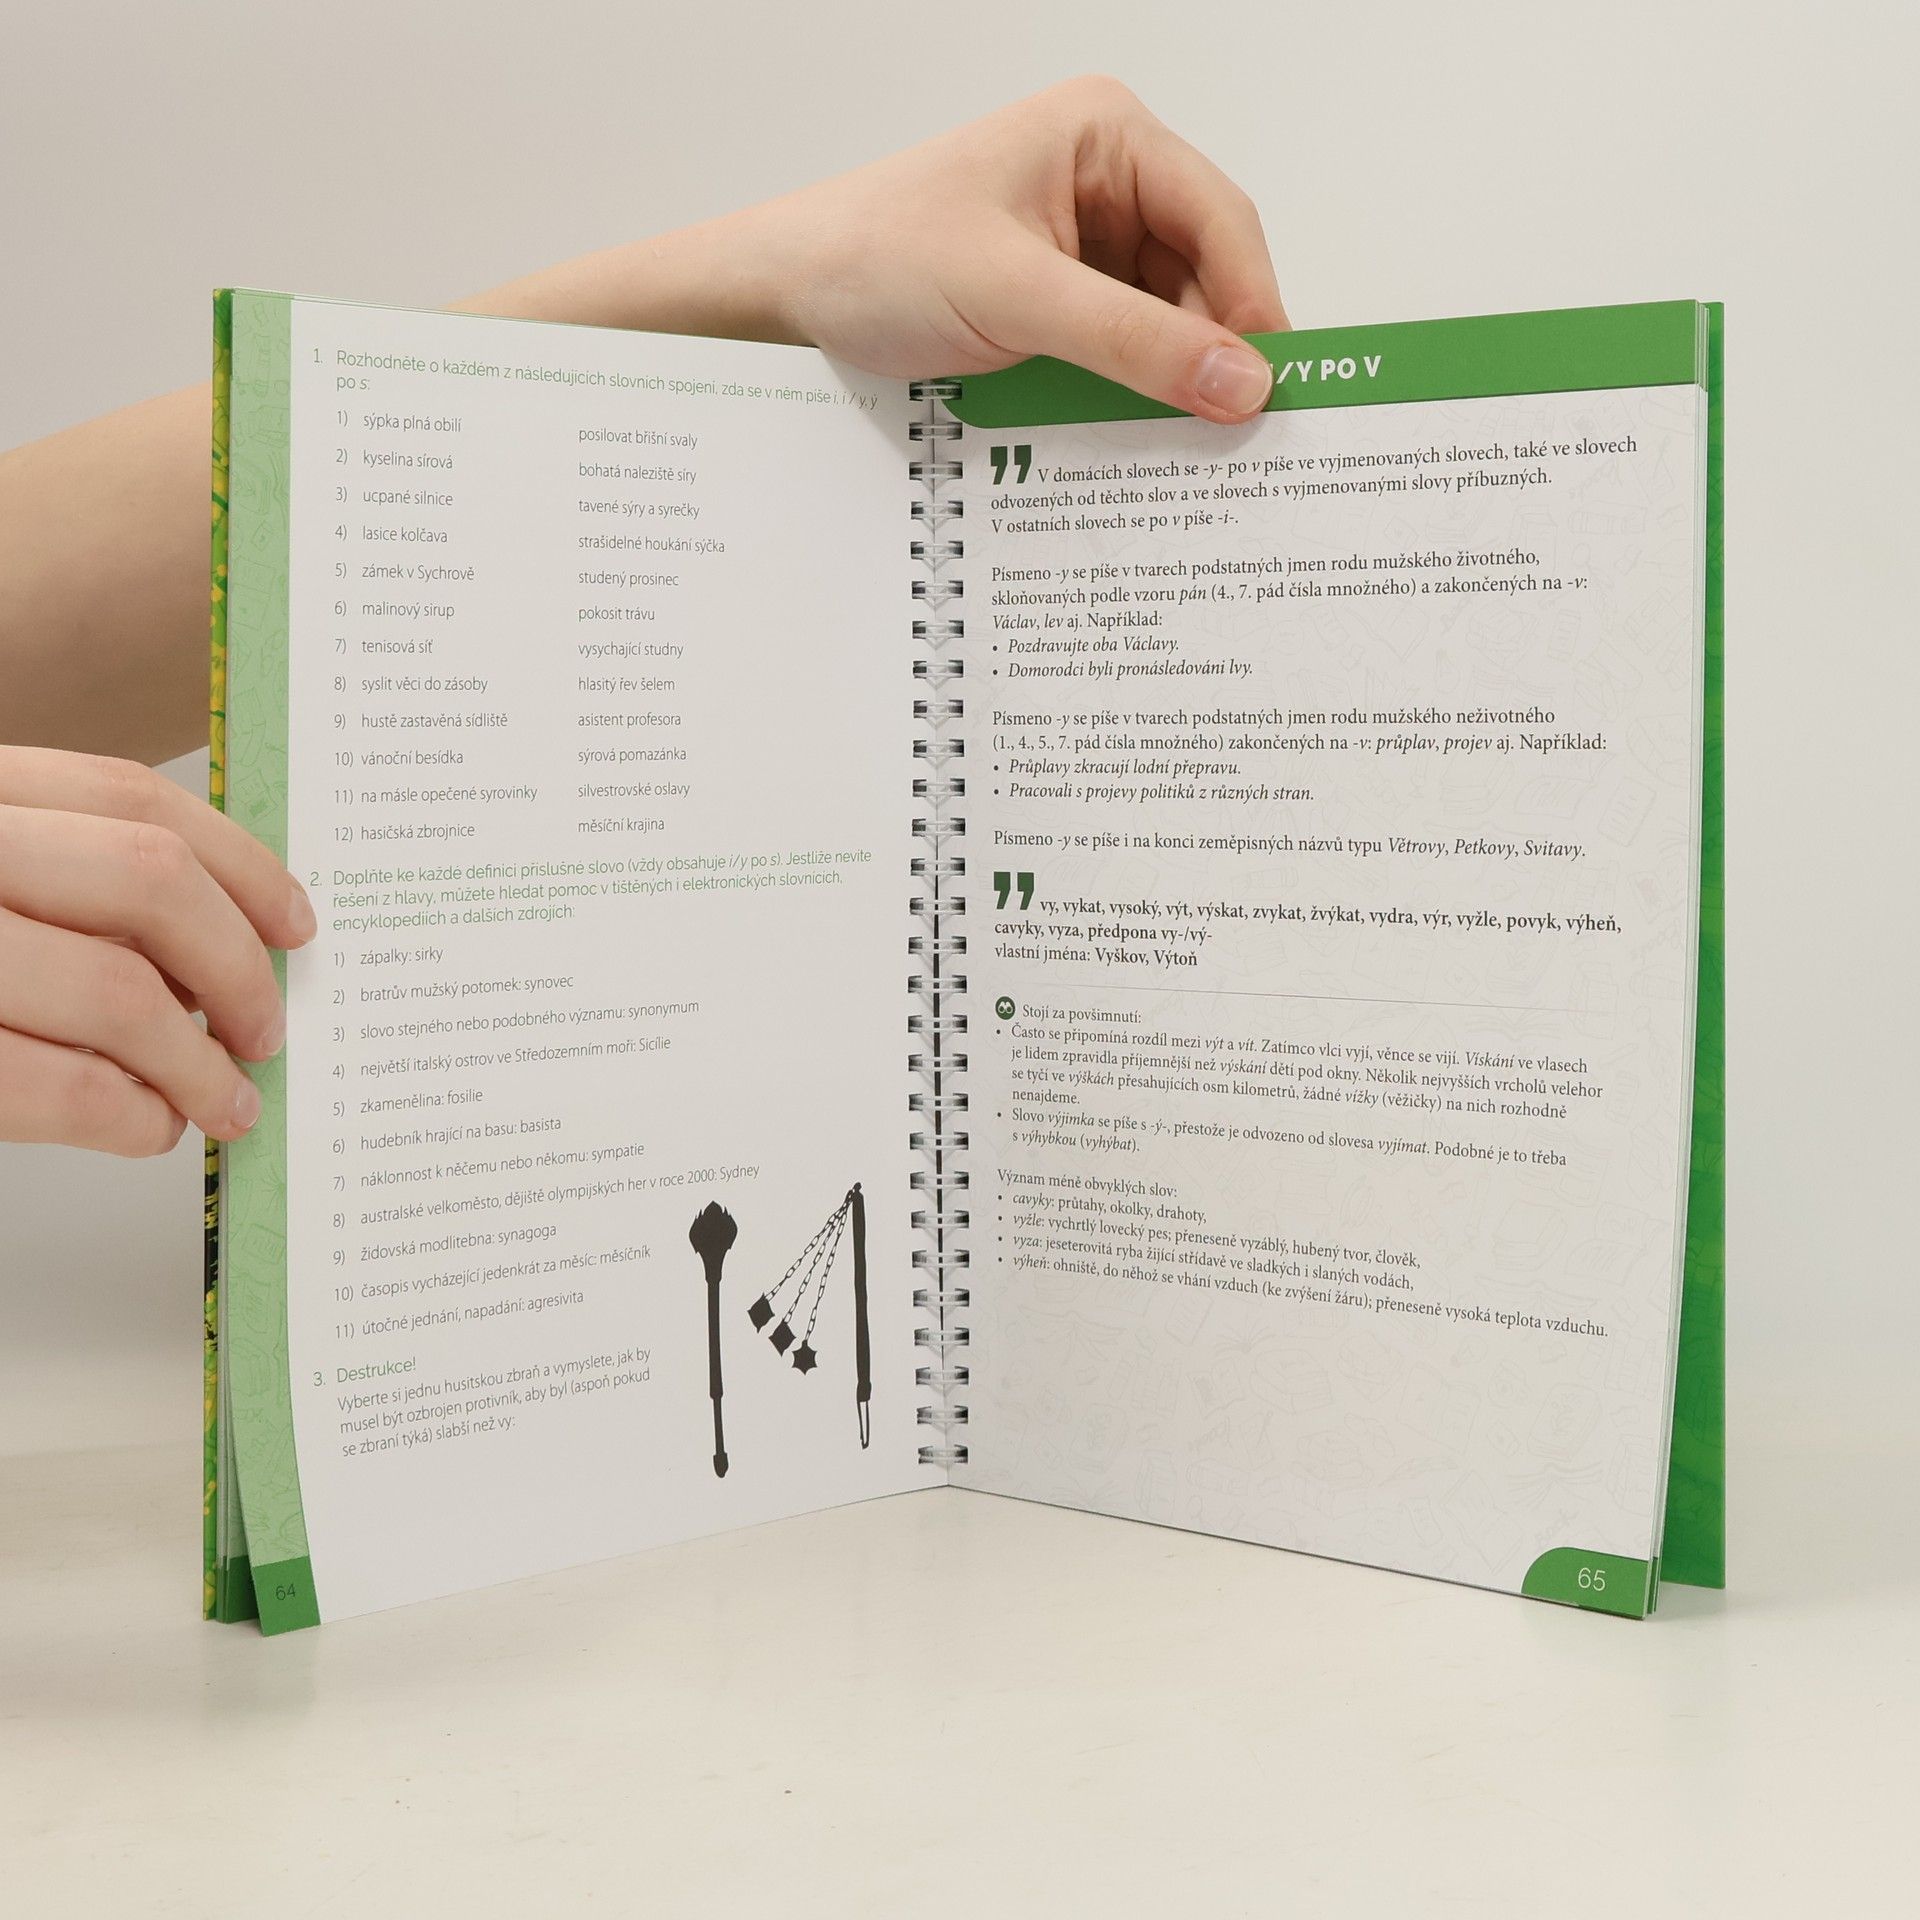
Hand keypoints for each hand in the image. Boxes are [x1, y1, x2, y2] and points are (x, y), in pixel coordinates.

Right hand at [0, 749, 316, 1155]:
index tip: (295, 925)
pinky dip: (130, 1115)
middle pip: (148, 885)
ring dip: (198, 1064)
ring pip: (117, 994)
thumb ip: (64, 878)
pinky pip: (57, 1087)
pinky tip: (148, 1125)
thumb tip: (221, 941)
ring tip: (223, 1098)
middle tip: (266, 1029)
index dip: (240, 865)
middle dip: (236, 969)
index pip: (132, 799)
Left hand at [766, 77, 1289, 419]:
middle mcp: (1107, 183)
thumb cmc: (876, 257)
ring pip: (1168, 324)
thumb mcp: (1014, 298)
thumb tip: (1241, 384)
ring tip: (1180, 446)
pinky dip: (1131, 396)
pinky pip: (1123, 353)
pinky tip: (1133, 436)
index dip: (1254, 306)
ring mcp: (1084, 246)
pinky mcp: (1060, 304)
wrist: (787, 297)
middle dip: (1214, 353)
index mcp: (1107, 136)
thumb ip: (1132, 342)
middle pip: (1205, 276)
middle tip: (1234, 439)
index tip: (1271, 389)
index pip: (1220, 219)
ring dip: (1171, 384)